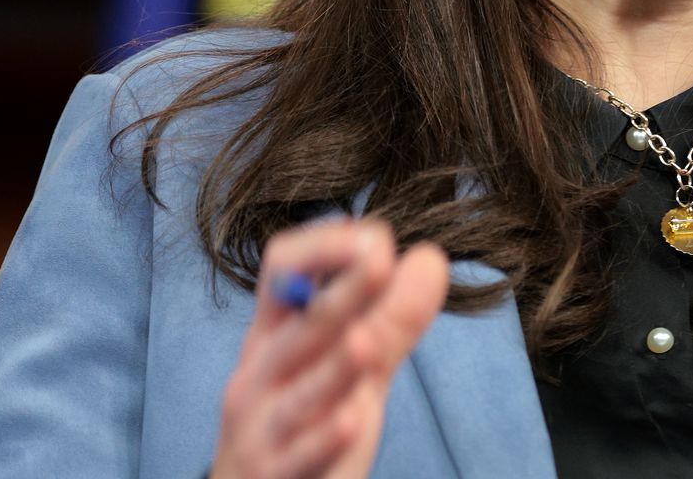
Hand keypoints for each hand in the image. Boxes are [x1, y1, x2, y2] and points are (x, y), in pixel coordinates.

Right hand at [210, 218, 449, 478]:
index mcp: (274, 335)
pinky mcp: (276, 475)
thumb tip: (431, 256)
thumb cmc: (303, 425)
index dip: (323, 248)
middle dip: (340, 294)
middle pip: (300, 328)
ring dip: (332, 368)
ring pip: (299, 395)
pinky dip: (324, 440)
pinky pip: (300, 457)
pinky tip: (352, 421)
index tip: (376, 238)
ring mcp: (264, 427)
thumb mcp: (349, 367)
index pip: (282, 274)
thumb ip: (389, 318)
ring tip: (364, 342)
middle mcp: (260, 375)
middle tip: (379, 260)